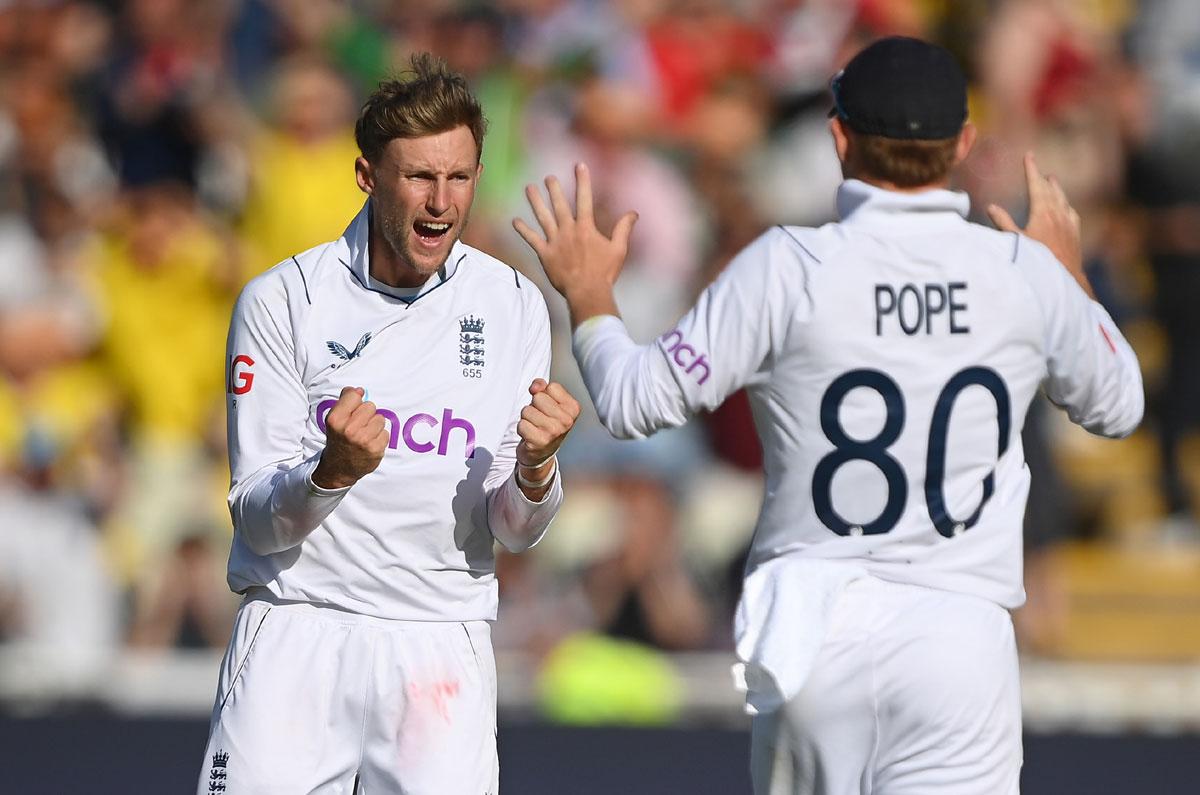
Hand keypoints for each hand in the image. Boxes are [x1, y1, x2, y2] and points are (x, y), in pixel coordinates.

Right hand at [311, 386, 389, 489]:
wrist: (339, 468)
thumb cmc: (338, 439)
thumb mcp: (334, 419)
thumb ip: (345, 401)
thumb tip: (360, 390)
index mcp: (336, 419)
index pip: (354, 395)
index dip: (355, 402)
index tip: (352, 410)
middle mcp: (349, 429)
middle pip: (370, 406)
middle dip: (367, 414)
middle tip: (359, 426)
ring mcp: (363, 440)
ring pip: (380, 419)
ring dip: (375, 426)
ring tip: (364, 435)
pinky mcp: (375, 450)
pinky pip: (386, 433)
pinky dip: (380, 438)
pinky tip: (370, 444)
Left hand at [513, 163, 637, 325]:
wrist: (587, 292)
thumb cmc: (605, 273)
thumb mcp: (619, 249)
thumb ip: (624, 229)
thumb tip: (634, 213)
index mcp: (586, 228)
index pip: (584, 198)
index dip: (582, 180)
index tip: (579, 165)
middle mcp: (569, 231)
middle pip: (559, 205)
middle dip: (553, 189)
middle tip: (548, 177)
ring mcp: (555, 242)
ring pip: (543, 217)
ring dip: (535, 202)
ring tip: (529, 188)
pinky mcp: (545, 255)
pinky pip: (532, 240)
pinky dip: (523, 230)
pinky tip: (515, 221)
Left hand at [515, 379, 579, 494]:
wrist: (542, 452)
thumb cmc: (546, 423)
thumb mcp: (549, 401)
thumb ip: (542, 386)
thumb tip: (535, 387)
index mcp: (573, 408)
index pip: (551, 387)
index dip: (544, 394)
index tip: (548, 407)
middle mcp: (567, 420)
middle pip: (538, 397)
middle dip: (534, 406)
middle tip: (540, 418)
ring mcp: (554, 432)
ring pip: (527, 410)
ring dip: (527, 418)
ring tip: (535, 427)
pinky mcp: (540, 442)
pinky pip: (522, 424)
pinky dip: (522, 429)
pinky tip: (530, 435)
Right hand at [987, 153, 1090, 296]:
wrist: (1064, 276)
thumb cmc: (1037, 260)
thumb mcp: (1016, 242)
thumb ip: (1003, 222)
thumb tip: (991, 206)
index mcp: (1042, 212)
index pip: (1035, 184)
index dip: (1031, 169)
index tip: (1029, 155)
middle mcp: (1058, 213)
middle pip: (1050, 189)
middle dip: (1041, 176)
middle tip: (1035, 165)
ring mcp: (1068, 222)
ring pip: (1062, 199)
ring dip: (1055, 188)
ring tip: (1052, 179)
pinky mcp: (1075, 232)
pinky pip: (1071, 213)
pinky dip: (1065, 205)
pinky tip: (1065, 207)